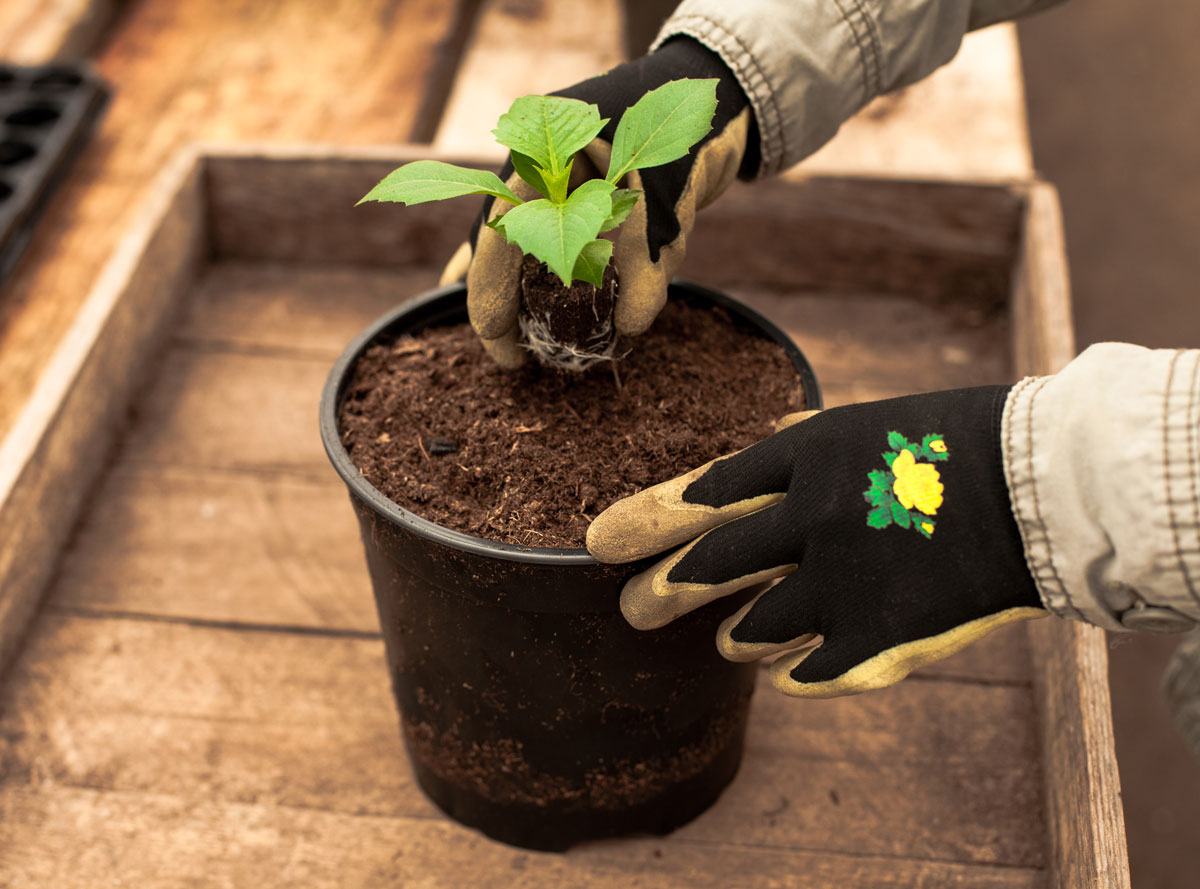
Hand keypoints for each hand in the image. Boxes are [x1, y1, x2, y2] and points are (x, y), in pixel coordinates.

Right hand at [440, 37, 757, 367]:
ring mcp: (554, 175)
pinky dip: (539, 270)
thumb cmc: (689, 137)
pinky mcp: (579, 192)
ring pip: (518, 240)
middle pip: (498, 241)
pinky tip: (527, 305)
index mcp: (540, 151)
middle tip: (512, 356)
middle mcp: (535, 162)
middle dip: (499, 299)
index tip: (501, 344)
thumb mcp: (670, 208)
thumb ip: (647, 265)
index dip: (490, 295)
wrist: (719, 98)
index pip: (495, 235)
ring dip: (518, 287)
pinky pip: (547, 237)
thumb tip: (629, 327)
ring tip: (516, 340)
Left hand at [586, 386, 1046, 697]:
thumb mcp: (864, 426)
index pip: (701, 493)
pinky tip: (784, 672)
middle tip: (632, 609)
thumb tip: (741, 453)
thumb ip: (796, 447)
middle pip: (709, 565)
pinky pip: (807, 673)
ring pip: (752, 630)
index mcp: (806, 456)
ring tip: (726, 639)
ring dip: (734, 636)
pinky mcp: (879, 640)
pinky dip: (790, 673)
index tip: (599, 541)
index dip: (645, 518)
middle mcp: (811, 518)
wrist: (1045, 487)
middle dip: (660, 591)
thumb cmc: (956, 443)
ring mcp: (843, 583)